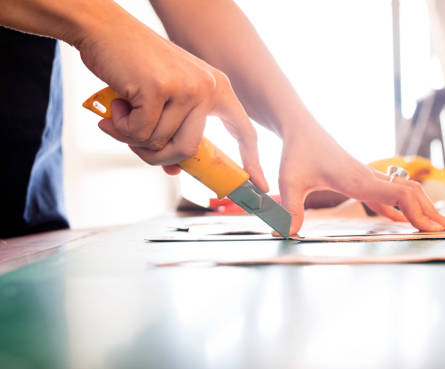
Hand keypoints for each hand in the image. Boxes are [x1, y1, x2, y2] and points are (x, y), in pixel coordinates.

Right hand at [76, 11, 267, 189]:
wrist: (104, 28)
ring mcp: (187, 88)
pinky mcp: (160, 89)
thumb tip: (175, 170)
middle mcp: (208, 88)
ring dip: (132, 137)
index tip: (262, 185)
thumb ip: (175, 131)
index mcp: (218, 89)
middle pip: (189, 150)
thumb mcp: (167, 99)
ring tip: (120, 114)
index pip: (245, 131)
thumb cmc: (135, 66)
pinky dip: (120, 128)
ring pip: (160, 144)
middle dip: (157, 157)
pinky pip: (139, 133)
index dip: (252, 161)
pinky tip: (115, 106)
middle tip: (135, 144)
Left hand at [278, 122, 444, 234]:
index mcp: (359, 180)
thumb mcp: (290, 181)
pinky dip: (402, 208)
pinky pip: (389, 195)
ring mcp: (369, 177)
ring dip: (423, 208)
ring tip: (439, 226)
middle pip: (412, 194)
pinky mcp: (362, 178)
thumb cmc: (296, 152)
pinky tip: (404, 221)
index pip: (400, 196)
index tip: (434, 229)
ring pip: (406, 192)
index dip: (419, 213)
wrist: (301, 127)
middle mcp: (370, 177)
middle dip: (431, 213)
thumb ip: (290, 208)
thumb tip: (288, 235)